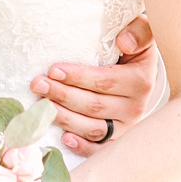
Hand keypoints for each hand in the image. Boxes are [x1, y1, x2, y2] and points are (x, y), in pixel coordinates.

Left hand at [31, 16, 159, 152]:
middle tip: (37, 84)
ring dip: (64, 118)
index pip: (104, 81)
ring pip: (93, 128)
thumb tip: (123, 42)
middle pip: (94, 105)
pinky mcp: (118, 140)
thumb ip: (139, 32)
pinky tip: (64, 138)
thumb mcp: (142, 34)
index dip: (78, 77)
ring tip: (41, 106)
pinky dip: (82, 146)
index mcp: (141, 81)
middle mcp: (136, 107)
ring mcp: (127, 127)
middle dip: (62, 94)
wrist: (143, 73)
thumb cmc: (134, 50)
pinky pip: (99, 149)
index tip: (53, 69)